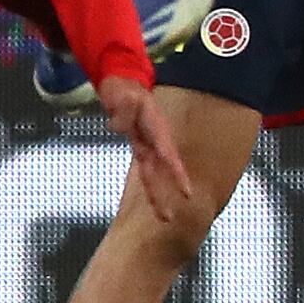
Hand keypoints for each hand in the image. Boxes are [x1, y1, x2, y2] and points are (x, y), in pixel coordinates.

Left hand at [97, 74, 195, 219]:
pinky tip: (156, 198)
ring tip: (166, 217)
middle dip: (164, 195)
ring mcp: (146, 145)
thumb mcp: (121, 94)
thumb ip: (122, 111)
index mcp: (155, 129)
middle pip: (160, 172)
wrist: (122, 83)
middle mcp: (154, 141)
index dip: (176, 174)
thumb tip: (116, 126)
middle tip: (169, 220)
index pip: (167, 155)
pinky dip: (153, 184)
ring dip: (158, 195)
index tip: (187, 192)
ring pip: (153, 174)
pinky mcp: (139, 147)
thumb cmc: (123, 88)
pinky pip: (147, 169)